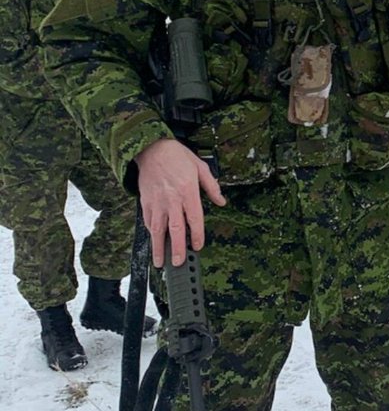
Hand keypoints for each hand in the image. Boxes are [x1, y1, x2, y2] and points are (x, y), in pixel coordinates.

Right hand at [135, 137, 225, 267]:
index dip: (197, 235)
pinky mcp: (145, 201)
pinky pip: (148, 220)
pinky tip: (154, 241)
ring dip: (159, 247)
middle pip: (175, 229)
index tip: (198, 247)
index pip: (195, 219)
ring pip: (158, 228)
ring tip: (160, 262)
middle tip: (178, 263)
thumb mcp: (200, 166)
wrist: (150, 147)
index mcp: (187, 191)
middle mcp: (171, 199)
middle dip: (177, 248)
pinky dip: (151, 232)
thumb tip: (221, 202)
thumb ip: (211, 186)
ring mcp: (156, 201)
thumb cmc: (177, 156)